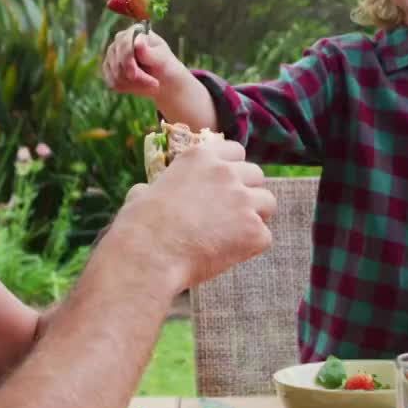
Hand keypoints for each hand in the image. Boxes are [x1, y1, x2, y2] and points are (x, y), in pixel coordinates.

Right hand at [100, 26, 186, 97]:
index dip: (127, 60)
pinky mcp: (108, 69)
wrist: (162, 79)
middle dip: (136, 77)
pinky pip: (112, 83)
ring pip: (116, 74)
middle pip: (118, 61)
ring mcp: (112, 54)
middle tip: (154, 84)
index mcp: (135, 31)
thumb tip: (137, 42)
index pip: (124, 43)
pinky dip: (127, 89)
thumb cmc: (165, 65)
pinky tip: (139, 87)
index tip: (135, 75)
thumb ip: (149, 52)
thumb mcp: (162, 59)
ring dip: (134, 85)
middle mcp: (120, 40)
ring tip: (150, 85)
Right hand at [108, 138, 274, 290]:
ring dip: (256, 217)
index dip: (232, 170)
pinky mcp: (254, 230)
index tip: (226, 185)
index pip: (235, 151)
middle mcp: (226, 172)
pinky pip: (264, 237)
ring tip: (234, 235)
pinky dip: (251, 247)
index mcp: (200, 156)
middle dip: (247, 193)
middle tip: (230, 214)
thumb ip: (157, 187)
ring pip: (268, 202)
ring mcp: (243, 200)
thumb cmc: (139, 227)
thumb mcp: (143, 192)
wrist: (149, 255)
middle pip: (256, 175)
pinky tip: (229, 254)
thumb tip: (145, 192)